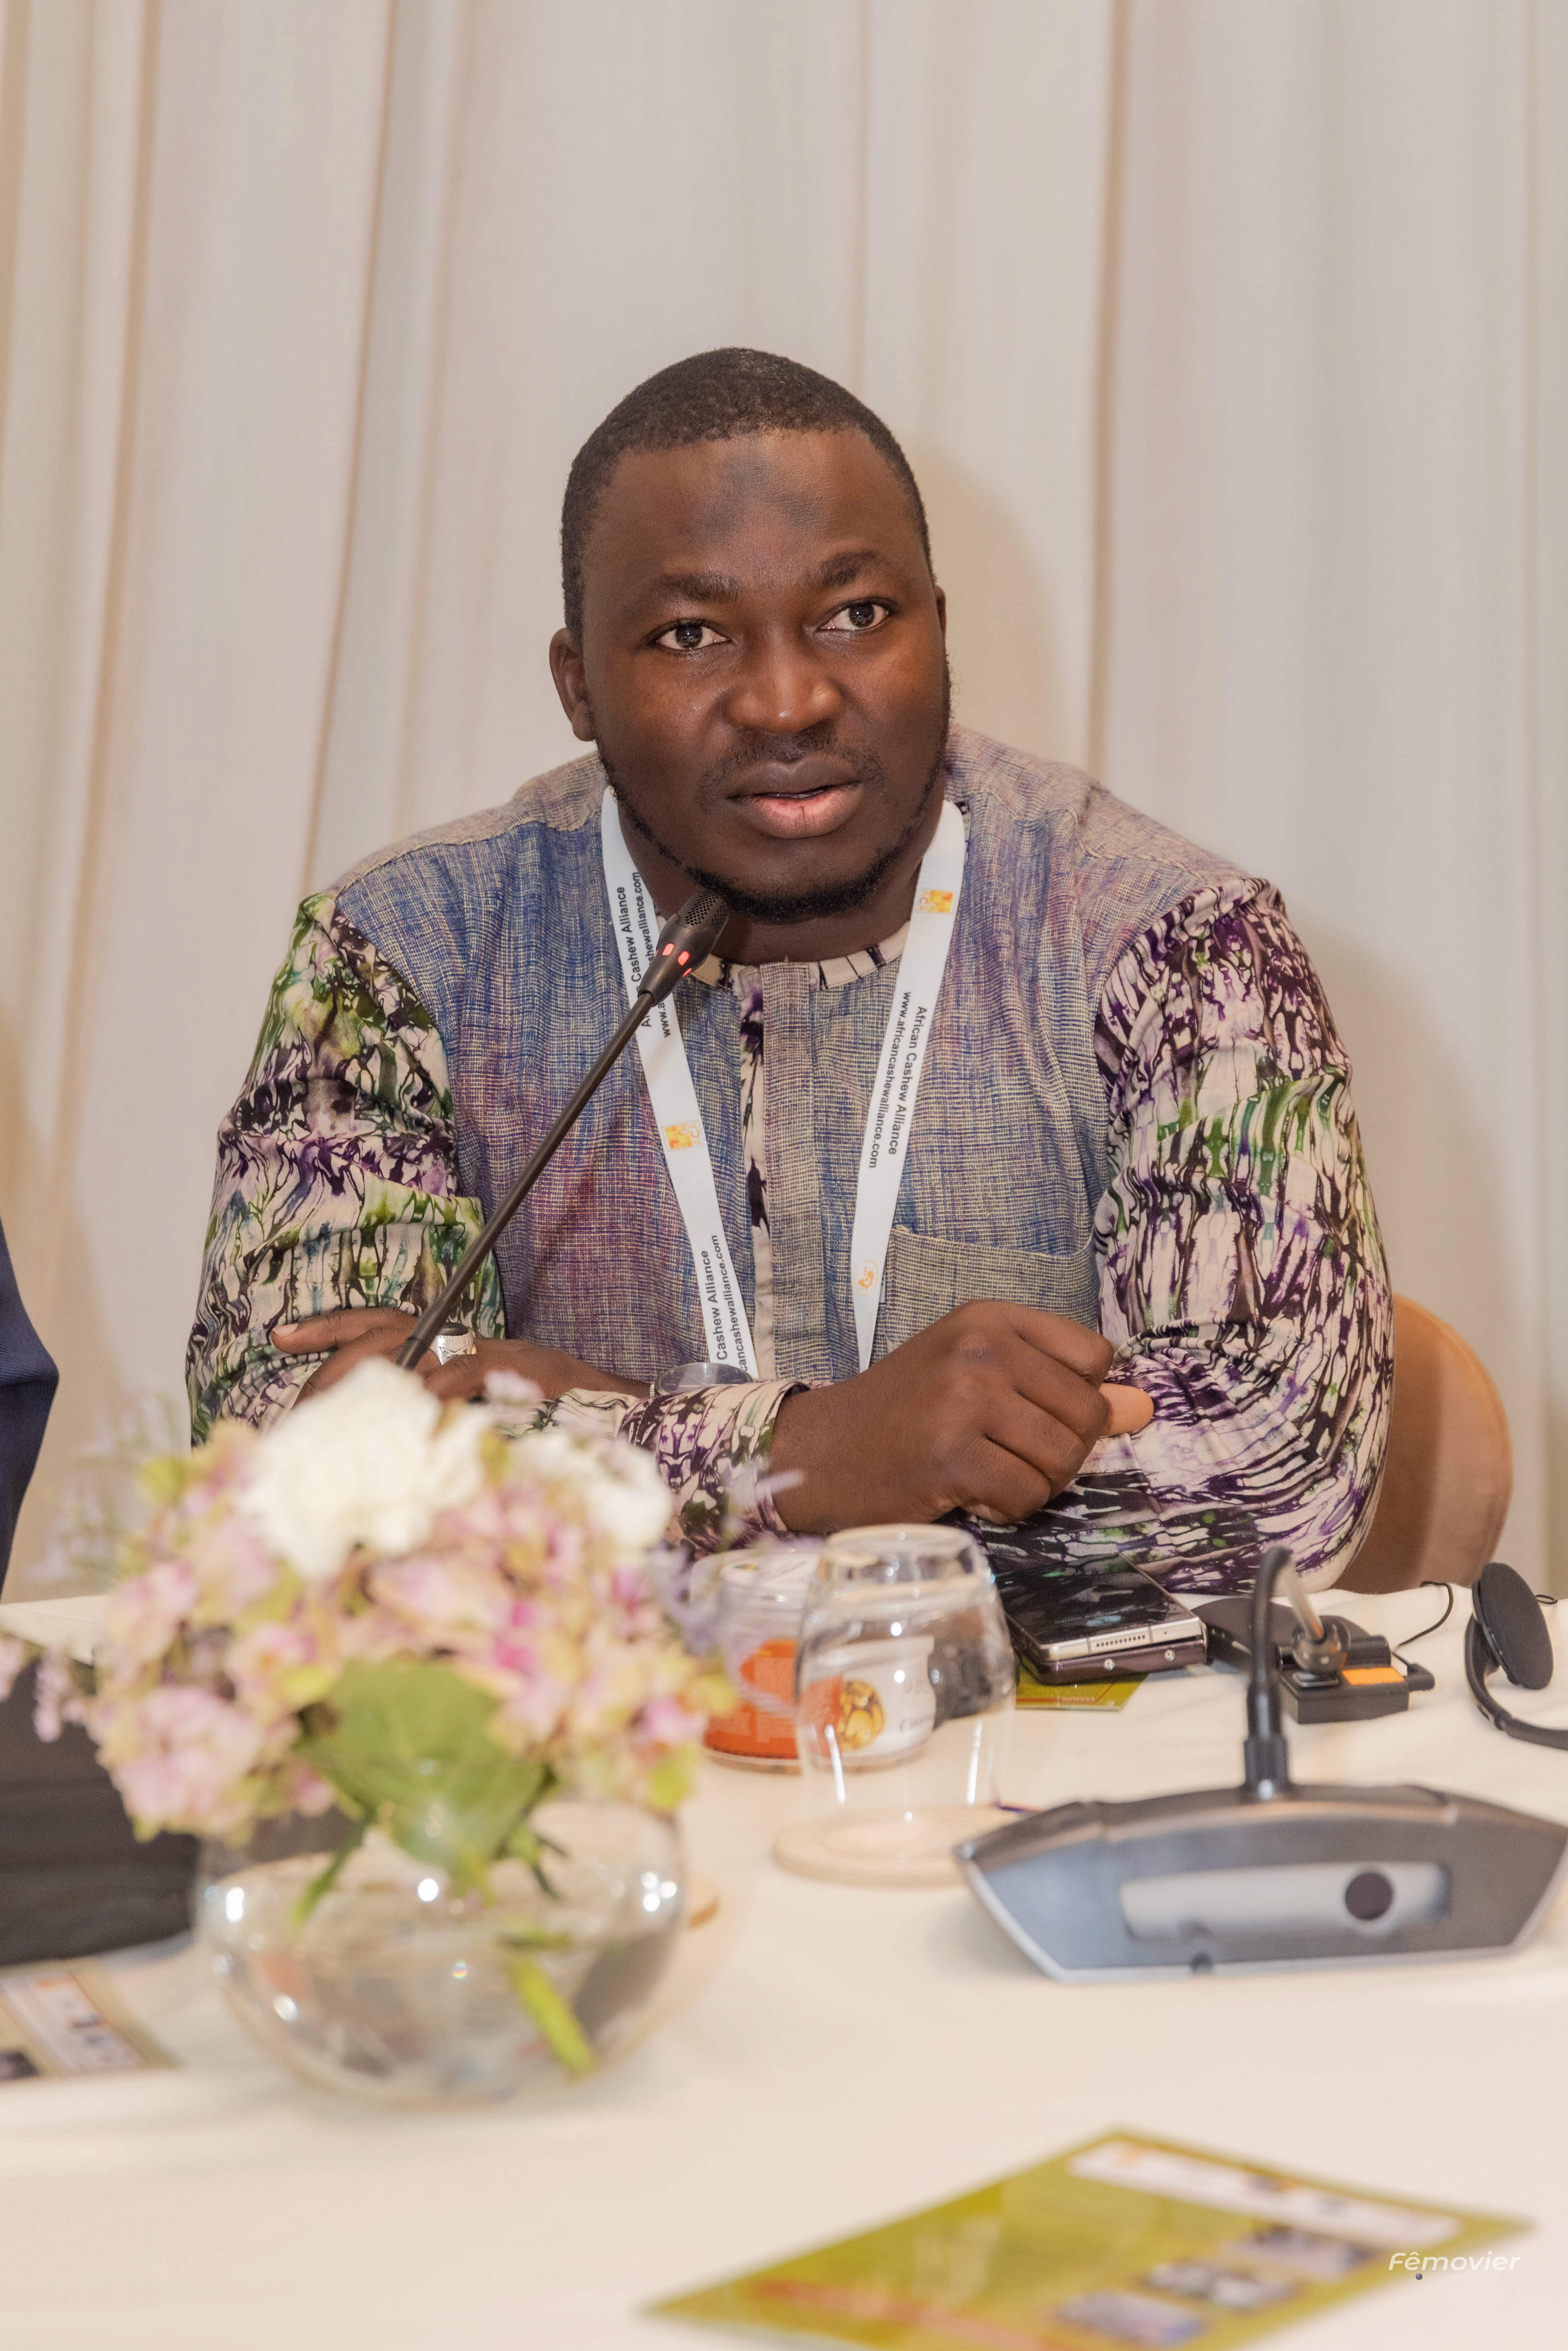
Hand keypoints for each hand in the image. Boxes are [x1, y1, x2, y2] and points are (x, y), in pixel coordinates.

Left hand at [273, 1309, 647, 1405]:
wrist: (628, 1418)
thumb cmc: (558, 1425)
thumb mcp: (488, 1417)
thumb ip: (440, 1419)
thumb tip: (387, 1441)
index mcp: (454, 1348)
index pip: (381, 1324)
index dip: (329, 1329)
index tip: (278, 1337)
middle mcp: (468, 1342)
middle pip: (383, 1335)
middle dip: (334, 1370)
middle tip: (301, 1410)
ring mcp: (493, 1357)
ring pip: (411, 1353)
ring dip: (373, 1387)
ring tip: (339, 1422)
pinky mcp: (517, 1373)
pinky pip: (457, 1381)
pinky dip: (429, 1400)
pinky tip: (408, 1423)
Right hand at [768, 1300, 1153, 1534]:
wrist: (818, 1453)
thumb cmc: (901, 1414)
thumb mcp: (978, 1379)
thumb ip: (1059, 1387)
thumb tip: (1144, 1409)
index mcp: (990, 1319)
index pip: (1094, 1357)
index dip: (1073, 1398)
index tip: (1025, 1412)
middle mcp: (980, 1349)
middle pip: (1088, 1413)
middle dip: (1060, 1449)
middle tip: (1003, 1453)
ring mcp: (964, 1401)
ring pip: (1064, 1460)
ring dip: (1035, 1483)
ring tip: (985, 1473)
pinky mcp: (951, 1457)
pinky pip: (1027, 1497)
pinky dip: (1007, 1509)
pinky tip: (968, 1494)